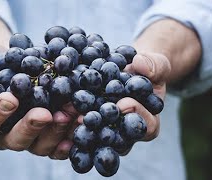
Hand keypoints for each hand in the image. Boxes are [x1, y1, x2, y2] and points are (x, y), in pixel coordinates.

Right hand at [0, 42, 79, 158]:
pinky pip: (59, 144)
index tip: (10, 98)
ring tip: (70, 113)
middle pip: (14, 140)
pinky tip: (81, 124)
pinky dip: (71, 136)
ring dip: (56, 131)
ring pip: (40, 145)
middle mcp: (5, 133)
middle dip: (30, 127)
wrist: (16, 62)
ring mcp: (29, 137)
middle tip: (44, 113)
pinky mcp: (49, 135)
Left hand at [55, 51, 170, 158]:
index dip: (136, 115)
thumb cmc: (146, 71)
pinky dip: (67, 122)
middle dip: (102, 128)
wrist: (129, 71)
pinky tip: (55, 113)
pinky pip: (79, 129)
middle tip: (87, 117)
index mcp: (148, 123)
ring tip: (67, 115)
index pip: (145, 127)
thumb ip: (154, 66)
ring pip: (95, 139)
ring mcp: (106, 133)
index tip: (124, 102)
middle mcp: (126, 135)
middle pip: (116, 140)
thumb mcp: (156, 65)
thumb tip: (140, 64)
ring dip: (80, 129)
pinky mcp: (89, 126)